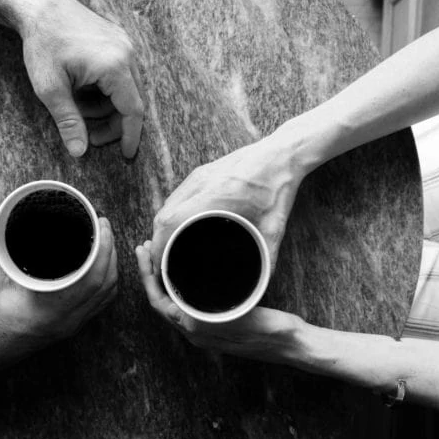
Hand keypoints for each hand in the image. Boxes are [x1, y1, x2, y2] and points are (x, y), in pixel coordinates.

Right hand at [0, 217, 117, 366]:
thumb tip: (3, 218)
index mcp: (50, 308)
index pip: (93, 278)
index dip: (104, 249)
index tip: (101, 225)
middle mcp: (67, 320)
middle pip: (106, 283)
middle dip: (110, 250)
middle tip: (103, 225)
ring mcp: (72, 326)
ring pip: (107, 294)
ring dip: (111, 265)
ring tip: (105, 240)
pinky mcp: (71, 326)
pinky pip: (100, 303)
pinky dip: (106, 281)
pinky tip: (101, 266)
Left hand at [15, 0, 144, 158]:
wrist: (39, 4)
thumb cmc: (43, 44)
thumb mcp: (50, 89)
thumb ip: (68, 121)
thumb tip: (79, 152)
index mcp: (115, 66)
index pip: (133, 111)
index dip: (130, 136)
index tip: (126, 155)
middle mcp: (127, 53)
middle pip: (132, 101)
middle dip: (112, 123)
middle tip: (88, 135)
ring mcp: (124, 44)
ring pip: (126, 88)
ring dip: (106, 105)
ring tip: (76, 106)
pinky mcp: (117, 40)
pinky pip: (121, 73)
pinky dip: (105, 89)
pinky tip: (82, 89)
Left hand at [135, 241, 301, 361]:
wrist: (291, 345)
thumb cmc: (271, 330)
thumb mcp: (238, 316)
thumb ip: (207, 313)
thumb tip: (177, 303)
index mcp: (196, 331)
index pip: (158, 302)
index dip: (147, 275)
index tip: (144, 250)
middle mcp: (195, 333)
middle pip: (161, 299)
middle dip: (151, 273)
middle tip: (145, 246)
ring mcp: (205, 330)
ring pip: (173, 301)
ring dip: (164, 278)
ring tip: (159, 253)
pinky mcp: (216, 324)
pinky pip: (188, 303)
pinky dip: (180, 285)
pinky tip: (185, 269)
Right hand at [149, 137, 301, 270]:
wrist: (281, 155)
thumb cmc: (279, 188)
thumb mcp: (275, 228)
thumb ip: (268, 258)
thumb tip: (263, 283)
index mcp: (216, 197)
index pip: (172, 223)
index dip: (159, 247)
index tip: (159, 267)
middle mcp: (201, 184)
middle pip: (163, 216)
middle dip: (157, 243)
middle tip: (161, 265)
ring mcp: (198, 176)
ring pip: (166, 205)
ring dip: (162, 229)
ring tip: (165, 249)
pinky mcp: (200, 173)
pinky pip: (176, 197)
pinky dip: (170, 215)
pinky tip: (176, 227)